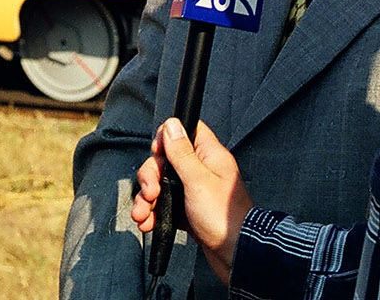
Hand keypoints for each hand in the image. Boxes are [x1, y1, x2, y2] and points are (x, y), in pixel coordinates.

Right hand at [129, 117, 252, 285]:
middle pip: (166, 160)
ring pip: (162, 184)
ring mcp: (194, 191)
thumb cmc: (224, 218)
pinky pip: (165, 205)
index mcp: (209, 156)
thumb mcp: (198, 181)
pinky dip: (154, 212)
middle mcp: (201, 170)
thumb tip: (172, 124)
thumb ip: (182, 153)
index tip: (157, 154)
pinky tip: (149, 222)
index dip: (166, 138)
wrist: (237, 256)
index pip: (185, 131)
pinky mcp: (188, 210)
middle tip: (151, 193)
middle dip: (151, 177)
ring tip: (143, 214)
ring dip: (147, 198)